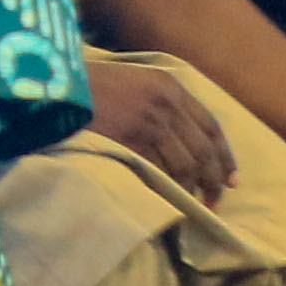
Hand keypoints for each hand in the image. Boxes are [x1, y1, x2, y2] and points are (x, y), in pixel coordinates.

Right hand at [79, 58, 238, 199]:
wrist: (55, 85)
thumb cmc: (88, 83)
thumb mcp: (132, 80)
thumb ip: (159, 101)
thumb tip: (182, 140)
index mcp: (169, 85)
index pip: (211, 127)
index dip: (225, 157)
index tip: (230, 180)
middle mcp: (167, 104)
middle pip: (203, 150)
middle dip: (214, 180)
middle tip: (215, 201)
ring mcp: (150, 123)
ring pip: (185, 165)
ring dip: (192, 189)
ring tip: (193, 205)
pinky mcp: (132, 141)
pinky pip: (159, 171)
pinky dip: (167, 188)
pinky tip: (168, 198)